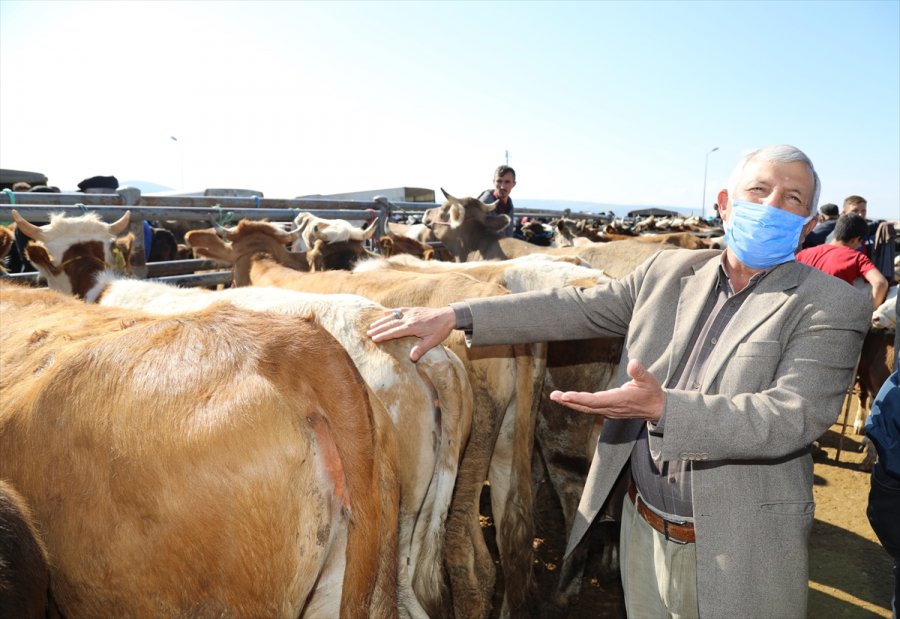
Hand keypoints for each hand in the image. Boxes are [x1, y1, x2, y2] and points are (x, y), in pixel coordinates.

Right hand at [367, 306, 456, 361]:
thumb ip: (421, 349)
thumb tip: (411, 358)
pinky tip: (384, 313)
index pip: (394, 332)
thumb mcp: (432, 341)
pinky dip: (391, 312)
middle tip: (368, 333)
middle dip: (378, 328)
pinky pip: (399, 310)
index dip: (383, 335)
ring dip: (382, 321)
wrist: (448, 316)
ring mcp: (410, 313)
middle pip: (390, 324)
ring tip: (372, 325)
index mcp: (412, 327)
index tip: (374, 338)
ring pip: (393, 316)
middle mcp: (409, 318)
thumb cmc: (440, 330)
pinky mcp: (413, 309)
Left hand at [549, 359, 664, 421]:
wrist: (657, 409)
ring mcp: (608, 411)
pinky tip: (567, 399)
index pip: (595, 401)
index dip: (579, 399)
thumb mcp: (649, 380)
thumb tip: (634, 362)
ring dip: (570, 403)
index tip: (566, 395)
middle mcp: (611, 408)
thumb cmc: (651, 392)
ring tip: (555, 396)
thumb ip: (640, 372)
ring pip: (585, 409)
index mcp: (619, 401)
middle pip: (586, 406)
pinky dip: (577, 404)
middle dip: (569, 402)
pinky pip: (589, 409)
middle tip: (554, 395)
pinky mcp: (607, 410)